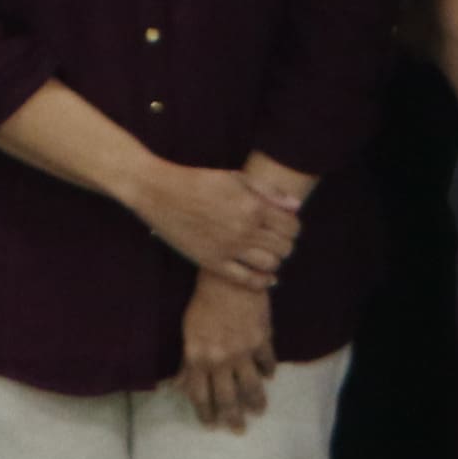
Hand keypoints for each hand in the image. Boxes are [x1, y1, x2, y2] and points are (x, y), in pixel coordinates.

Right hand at [132, 159, 302, 287]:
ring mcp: (228, 249)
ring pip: (270, 264)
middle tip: (279, 240)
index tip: (288, 226)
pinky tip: (266, 277)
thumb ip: (269, 191)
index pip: (291, 226)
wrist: (161, 193)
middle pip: (284, 247)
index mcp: (252, 206)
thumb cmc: (199, 181)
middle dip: (287, 244)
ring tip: (270, 254)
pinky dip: (262, 281)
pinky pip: (246, 280)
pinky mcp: (213, 262)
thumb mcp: (236, 177)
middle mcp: (244, 230)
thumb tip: (296, 207)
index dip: (294, 227)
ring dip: (276, 260)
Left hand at [177, 272, 278, 429]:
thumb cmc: (203, 303)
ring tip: (259, 411)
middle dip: (233, 417)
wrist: (228, 278)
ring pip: (251, 386)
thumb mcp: (188, 332)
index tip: (210, 425)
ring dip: (256, 402)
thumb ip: (186, 362)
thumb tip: (176, 386)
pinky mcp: (262, 338)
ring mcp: (244, 350)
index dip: (205, 413)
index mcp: (199, 357)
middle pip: (228, 397)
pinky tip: (269, 377)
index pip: (200, 395)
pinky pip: (267, 361)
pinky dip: (268, 371)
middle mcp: (221, 359)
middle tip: (238, 430)